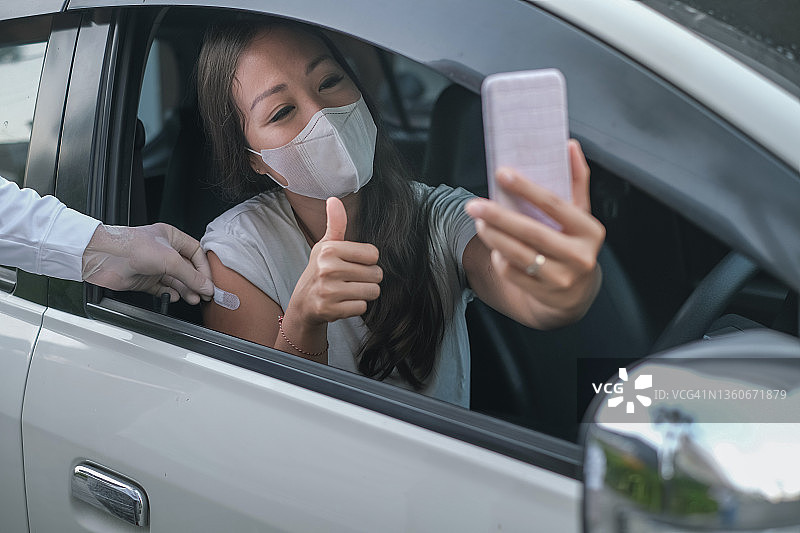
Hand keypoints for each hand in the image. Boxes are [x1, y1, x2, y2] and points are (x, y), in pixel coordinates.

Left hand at [82, 223, 214, 303]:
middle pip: (187, 269)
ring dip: (185, 290)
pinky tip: (173, 297)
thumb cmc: (132, 246)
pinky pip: (161, 289)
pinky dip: (168, 294)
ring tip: (192, 298)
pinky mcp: (144, 279)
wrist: (104, 257)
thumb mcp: (170, 260)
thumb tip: (206, 286)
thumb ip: (190, 275)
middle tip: (204, 294)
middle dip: (195, 282)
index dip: (204, 268)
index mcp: (171, 237)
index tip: (209, 282)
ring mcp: (153, 266)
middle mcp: (163, 251)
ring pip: (175, 280)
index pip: (195, 253)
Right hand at [286, 197, 382, 325]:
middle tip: (350, 280)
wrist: (303, 302)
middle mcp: (328, 269)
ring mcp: (328, 291)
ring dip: (363, 293)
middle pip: (376, 274)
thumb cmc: (320, 270)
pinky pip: (362, 307)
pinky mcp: (330, 310)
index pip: (373, 254)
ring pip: (372, 291)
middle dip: (367, 279)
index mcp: (330, 250)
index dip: (367, 261)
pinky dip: (355, 307)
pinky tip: (342, 303)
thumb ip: (335, 223)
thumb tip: (333, 199)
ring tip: (347, 291)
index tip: (352, 263)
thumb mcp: (326, 246)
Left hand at [465, 140, 604, 326]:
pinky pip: (512, 272)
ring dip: (493, 236)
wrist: (575, 293)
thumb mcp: (580, 214)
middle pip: (532, 232)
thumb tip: (570, 145)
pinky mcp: (544, 294)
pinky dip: (499, 258)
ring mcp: (562, 278)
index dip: (526, 188)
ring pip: (518, 254)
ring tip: (479, 221)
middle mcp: (579, 256)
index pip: (555, 204)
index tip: (501, 173)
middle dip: (499, 216)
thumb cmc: (573, 243)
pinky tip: (494, 246)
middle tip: (474, 205)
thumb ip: (576, 180)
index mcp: (589, 230)